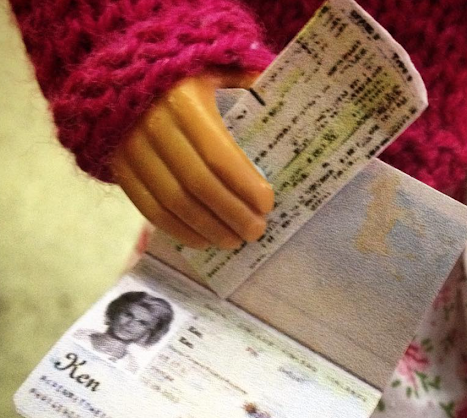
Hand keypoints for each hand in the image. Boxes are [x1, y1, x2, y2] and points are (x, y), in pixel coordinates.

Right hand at [111, 71, 273, 249]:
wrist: (118, 69)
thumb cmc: (179, 69)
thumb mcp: (214, 64)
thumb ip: (247, 80)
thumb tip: (285, 105)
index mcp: (183, 100)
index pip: (219, 156)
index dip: (244, 186)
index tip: (267, 203)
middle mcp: (152, 126)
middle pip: (199, 186)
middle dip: (232, 214)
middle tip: (256, 230)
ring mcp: (130, 150)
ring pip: (173, 203)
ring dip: (208, 228)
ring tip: (234, 241)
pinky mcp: (118, 168)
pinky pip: (148, 209)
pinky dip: (177, 230)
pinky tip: (202, 240)